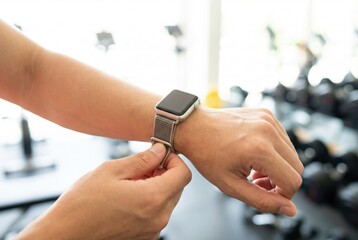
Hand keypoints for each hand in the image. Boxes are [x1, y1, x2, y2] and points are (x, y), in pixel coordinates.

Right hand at [17, 144, 190, 239]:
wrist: (64, 235)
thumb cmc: (82, 204)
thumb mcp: (111, 171)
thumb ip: (142, 160)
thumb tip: (160, 151)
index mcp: (153, 199)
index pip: (183, 174)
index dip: (174, 160)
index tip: (160, 155)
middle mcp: (158, 218)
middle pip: (177, 187)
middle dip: (165, 172)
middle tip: (143, 166)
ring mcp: (152, 231)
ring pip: (167, 200)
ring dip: (157, 186)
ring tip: (132, 182)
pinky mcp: (145, 238)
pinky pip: (157, 214)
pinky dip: (150, 201)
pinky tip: (129, 197)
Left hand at [176, 107, 303, 215]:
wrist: (194, 127)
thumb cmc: (206, 155)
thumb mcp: (230, 185)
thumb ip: (262, 200)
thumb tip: (289, 209)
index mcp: (259, 149)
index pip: (293, 181)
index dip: (283, 195)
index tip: (266, 194)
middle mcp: (267, 131)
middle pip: (297, 167)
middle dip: (281, 181)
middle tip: (259, 183)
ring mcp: (268, 119)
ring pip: (292, 153)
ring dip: (279, 166)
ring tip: (255, 169)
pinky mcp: (267, 114)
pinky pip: (283, 139)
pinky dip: (275, 151)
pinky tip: (255, 155)